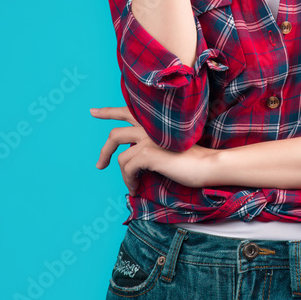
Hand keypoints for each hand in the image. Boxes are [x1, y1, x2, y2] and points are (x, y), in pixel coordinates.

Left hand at [90, 105, 216, 192]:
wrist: (207, 164)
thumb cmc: (191, 159)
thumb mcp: (168, 147)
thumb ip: (151, 145)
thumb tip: (133, 156)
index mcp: (154, 123)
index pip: (127, 111)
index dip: (109, 112)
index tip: (93, 112)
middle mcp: (149, 127)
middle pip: (115, 134)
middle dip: (104, 151)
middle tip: (100, 166)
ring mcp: (148, 139)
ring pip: (120, 157)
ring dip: (123, 176)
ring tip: (132, 186)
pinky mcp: (148, 153)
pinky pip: (127, 168)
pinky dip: (129, 181)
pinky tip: (136, 187)